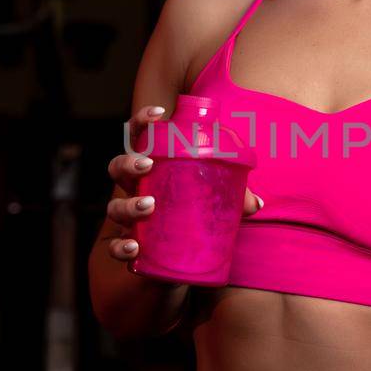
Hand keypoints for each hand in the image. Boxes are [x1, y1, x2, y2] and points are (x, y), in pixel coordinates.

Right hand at [105, 103, 263, 263]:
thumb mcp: (215, 197)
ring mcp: (129, 217)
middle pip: (118, 168)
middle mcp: (135, 189)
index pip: (140, 137)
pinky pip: (115, 247)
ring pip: (114, 206)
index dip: (144, 120)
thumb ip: (233, 196)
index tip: (160, 113)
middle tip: (148, 165)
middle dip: (129, 163)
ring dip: (129, 204)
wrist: (178, 257)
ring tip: (149, 206)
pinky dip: (120, 247)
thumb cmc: (195, 211)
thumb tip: (256, 202)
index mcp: (153, 167)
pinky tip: (134, 247)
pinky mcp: (130, 246)